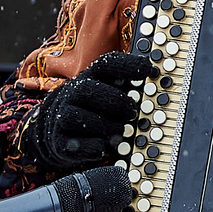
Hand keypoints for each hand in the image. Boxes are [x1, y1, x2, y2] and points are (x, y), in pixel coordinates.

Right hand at [26, 50, 153, 171]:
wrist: (55, 129)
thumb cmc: (92, 109)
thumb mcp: (107, 91)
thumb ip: (128, 86)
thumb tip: (157, 81)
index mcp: (90, 77)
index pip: (106, 63)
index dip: (130, 65)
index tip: (151, 72)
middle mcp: (73, 93)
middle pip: (88, 89)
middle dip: (115, 101)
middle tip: (132, 112)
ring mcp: (62, 116)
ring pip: (79, 117)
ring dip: (105, 126)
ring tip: (121, 133)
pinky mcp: (59, 141)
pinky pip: (74, 144)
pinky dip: (92, 147)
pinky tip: (103, 148)